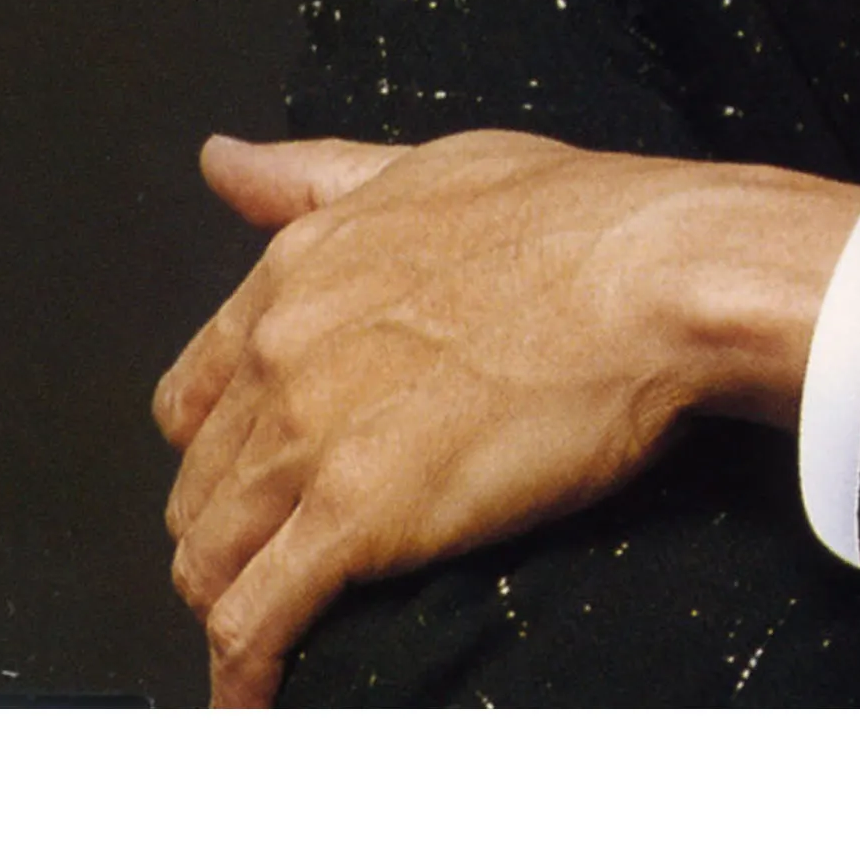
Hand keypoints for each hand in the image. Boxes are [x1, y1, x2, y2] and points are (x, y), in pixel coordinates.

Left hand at [154, 129, 859, 706]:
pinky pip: (258, 619)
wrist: (661, 274)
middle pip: (202, 483)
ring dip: (229, 604)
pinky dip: (245, 671)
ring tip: (264, 639)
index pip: (197, 393)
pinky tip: (256, 699)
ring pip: (213, 556)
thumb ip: (316, 174)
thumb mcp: (433, 166)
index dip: (219, 446)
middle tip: (270, 565)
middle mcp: (283, 351)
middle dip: (225, 533)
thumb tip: (224, 160)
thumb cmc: (582, 217)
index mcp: (298, 272)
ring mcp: (312, 436)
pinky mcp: (358, 516)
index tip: (247, 479)